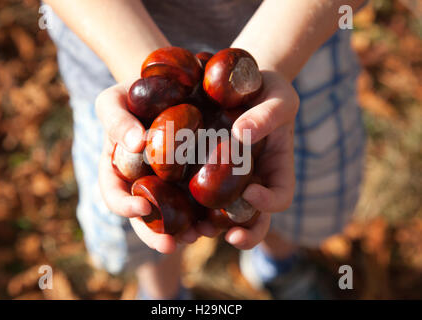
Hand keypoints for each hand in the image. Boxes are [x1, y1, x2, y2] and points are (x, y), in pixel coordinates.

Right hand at [95, 84, 198, 253]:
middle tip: (172, 244)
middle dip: (156, 235)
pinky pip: (202, 198)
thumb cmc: (134, 93)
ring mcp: (170, 183)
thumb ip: (116, 120)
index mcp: (119, 171)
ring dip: (186, 230)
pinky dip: (210, 210)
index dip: (124, 206)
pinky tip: (220, 216)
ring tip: (201, 234)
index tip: (141, 207)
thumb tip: (136, 144)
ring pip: (175, 215)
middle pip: (146, 217)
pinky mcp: (196, 177)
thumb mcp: (115, 101)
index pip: (115, 195)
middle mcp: (144, 183)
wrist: (171, 85)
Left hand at [197, 71, 298, 249]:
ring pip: (222, 213)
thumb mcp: (278, 97)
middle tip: (230, 236)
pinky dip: (186, 203)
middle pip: (253, 218)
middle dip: (245, 233)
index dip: (269, 202)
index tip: (251, 192)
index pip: (280, 196)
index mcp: (276, 170)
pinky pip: (195, 192)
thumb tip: (240, 134)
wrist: (240, 84)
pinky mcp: (202, 171)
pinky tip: (170, 203)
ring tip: (196, 231)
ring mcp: (227, 180)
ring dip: (211, 226)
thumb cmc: (268, 90)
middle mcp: (252, 181)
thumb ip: (267, 115)